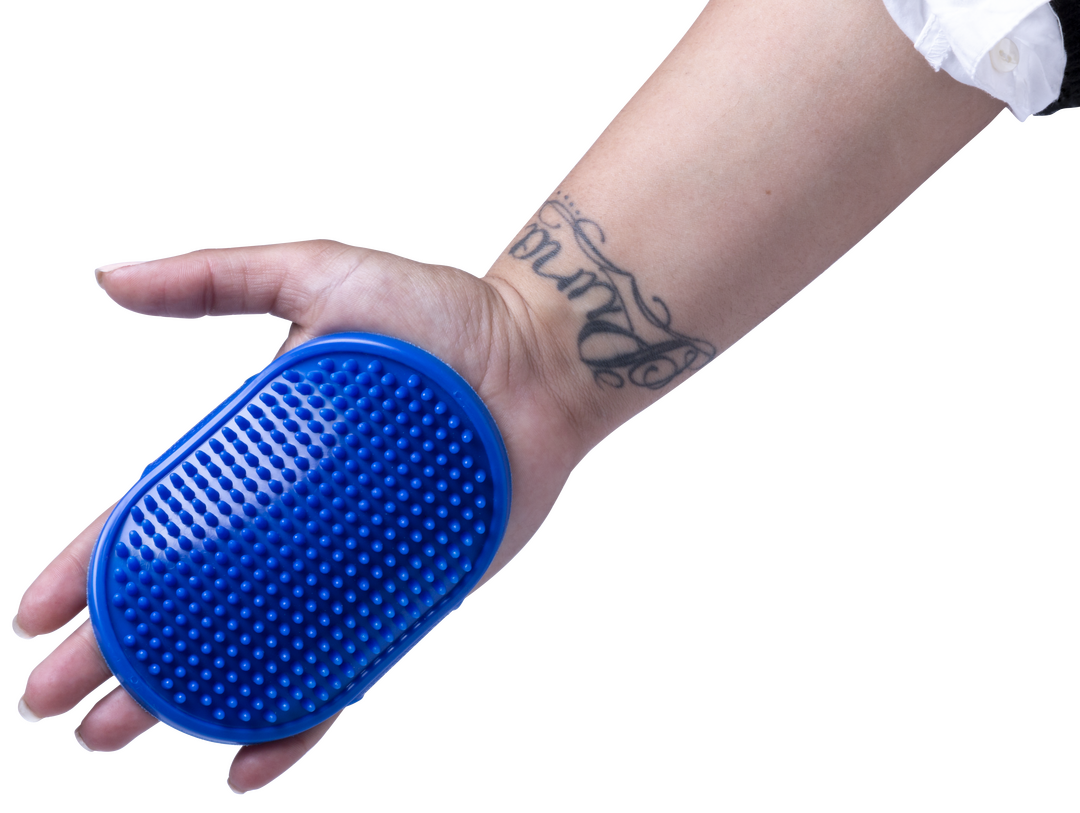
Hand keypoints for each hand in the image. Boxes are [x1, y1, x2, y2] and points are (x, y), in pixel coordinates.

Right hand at [12, 239, 588, 794]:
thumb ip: (213, 278)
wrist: (541, 360)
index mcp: (257, 454)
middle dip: (113, 653)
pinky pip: (341, 677)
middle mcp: (291, 519)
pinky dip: (295, 724)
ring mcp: (343, 567)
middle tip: (47, 706)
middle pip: (184, 599)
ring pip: (246, 650)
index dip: (89, 572)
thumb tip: (103, 276)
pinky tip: (244, 767)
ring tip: (108, 740)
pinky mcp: (403, 602)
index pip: (155, 524)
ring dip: (178, 701)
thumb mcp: (317, 276)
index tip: (29, 620)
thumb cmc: (437, 313)